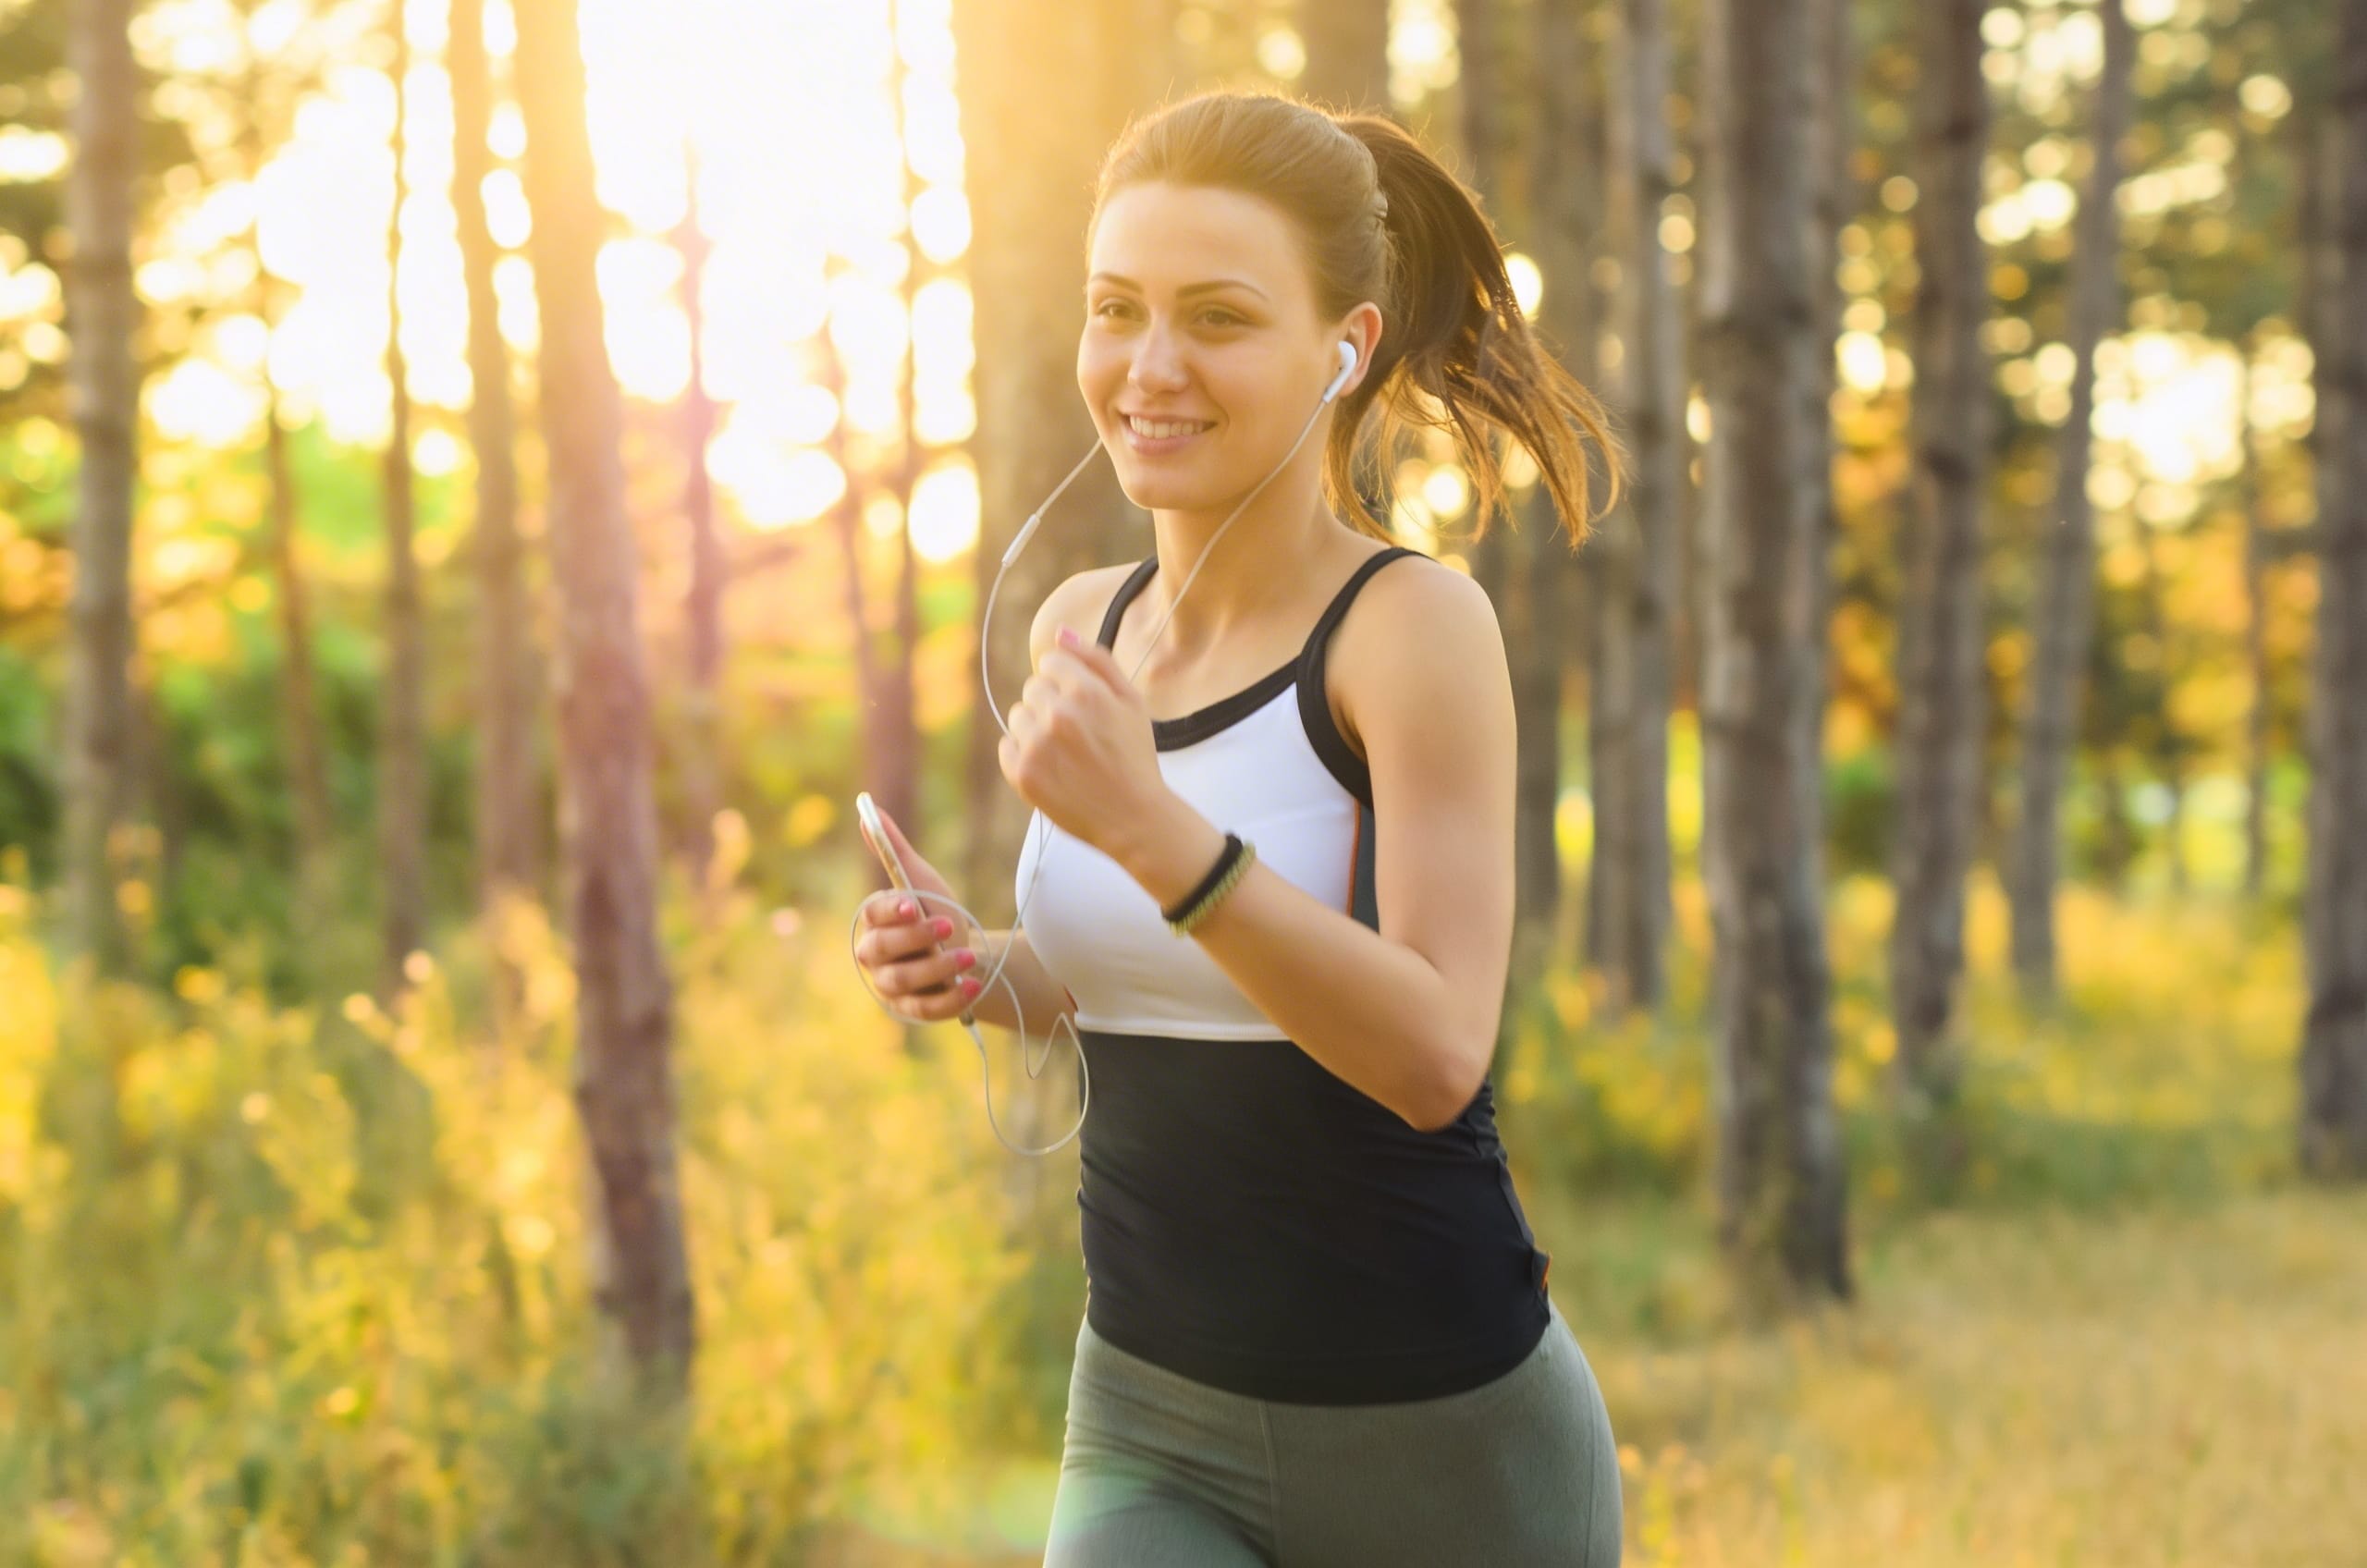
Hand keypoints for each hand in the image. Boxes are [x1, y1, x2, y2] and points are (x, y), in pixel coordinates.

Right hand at [852, 805, 982, 1021]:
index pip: (873, 915)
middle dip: (916, 938)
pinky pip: (925, 1009)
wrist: (968, 955)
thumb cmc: (938, 913)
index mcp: (876, 923)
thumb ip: (894, 851)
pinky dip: (950, 999)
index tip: (913, 904)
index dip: (891, 911)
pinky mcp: (913, 1010)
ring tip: (968, 957)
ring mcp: (892, 986)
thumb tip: (867, 809)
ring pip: (904, 980)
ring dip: (937, 968)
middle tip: (948, 926)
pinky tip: (972, 984)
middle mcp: (876, 957)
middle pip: (882, 950)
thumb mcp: (922, 881)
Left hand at [998, 627, 1170, 857]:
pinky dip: (1023, 755)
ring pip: (1018, 716)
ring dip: (1036, 729)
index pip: (1050, 662)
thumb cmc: (1134, 757)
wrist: (1133, 817)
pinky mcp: (1022, 774)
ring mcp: (1036, 745)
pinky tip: (1053, 768)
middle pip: (1033, 688)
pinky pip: (1006, 746)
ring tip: (1066, 753)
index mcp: (1085, 691)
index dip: (1067, 682)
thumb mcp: (1131, 701)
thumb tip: (1060, 632)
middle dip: (1051, 704)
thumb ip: (1097, 661)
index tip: (1082, 704)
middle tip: (1079, 734)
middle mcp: (1057, 714)